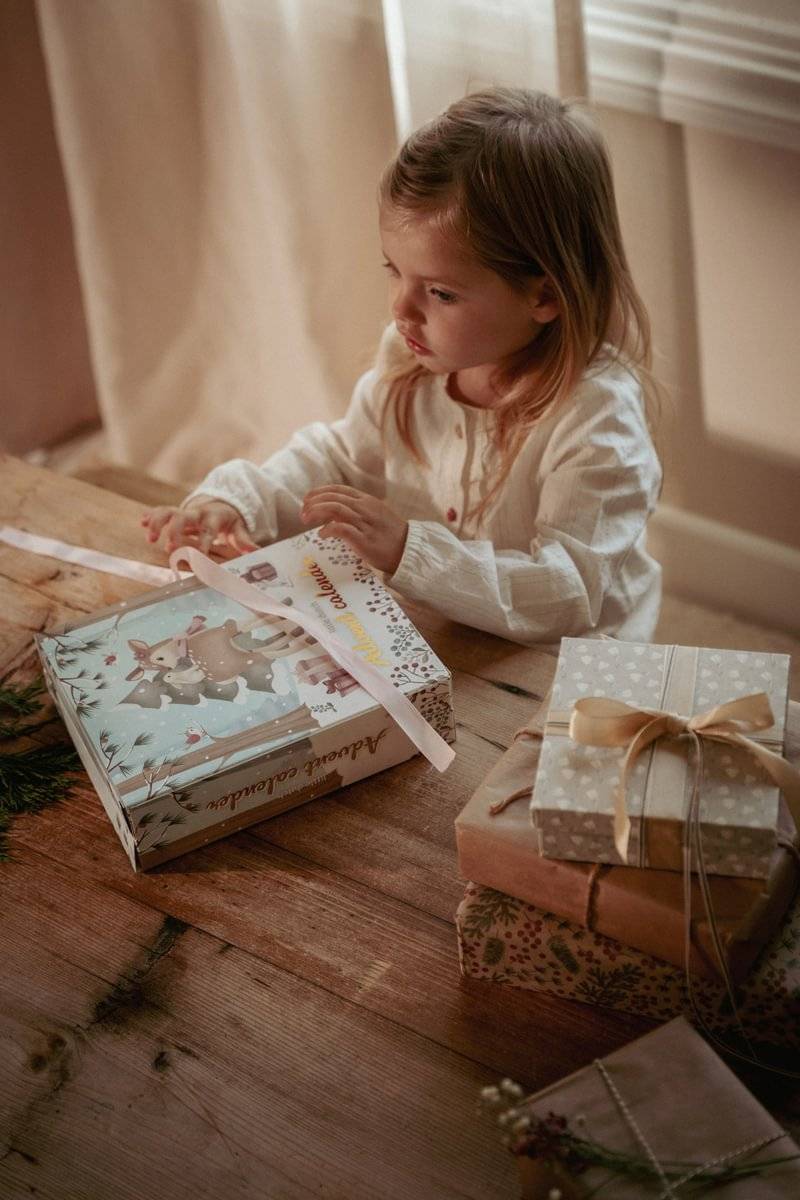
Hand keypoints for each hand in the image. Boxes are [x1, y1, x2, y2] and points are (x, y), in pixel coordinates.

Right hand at [141, 495, 258, 557]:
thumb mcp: (238, 528)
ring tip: (149, 539)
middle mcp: (197, 513)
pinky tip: (141, 522)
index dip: (203, 543)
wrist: (219, 502)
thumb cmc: (228, 521)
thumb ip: (244, 540)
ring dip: (157, 523)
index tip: (198, 556)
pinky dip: (150, 516)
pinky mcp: (174, 510)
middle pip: (183, 517)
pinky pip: (160, 510)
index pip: (208, 530)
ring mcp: (184, 510)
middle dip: (175, 531)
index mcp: (214, 518)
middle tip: (168, 548)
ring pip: (168, 512)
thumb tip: (257, 552)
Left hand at [301, 485, 407, 574]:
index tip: (307, 499)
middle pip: (333, 497)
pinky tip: (321, 535)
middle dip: (313, 502)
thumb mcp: (374, 515)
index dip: (319, 492)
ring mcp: (365, 523)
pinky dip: (327, 530)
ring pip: (335, 509)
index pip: (338, 489)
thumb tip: (328, 516)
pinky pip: (341, 529)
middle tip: (302, 512)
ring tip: (306, 519)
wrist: (408, 551)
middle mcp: (365, 508)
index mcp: (367, 500)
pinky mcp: (364, 540)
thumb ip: (354, 511)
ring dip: (316, 512)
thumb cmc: (389, 535)